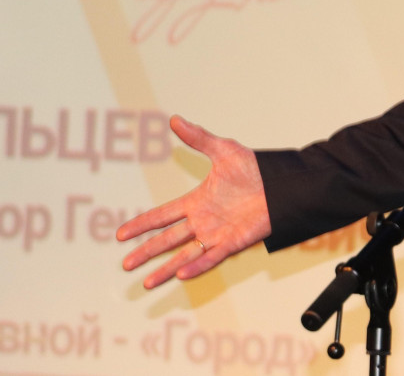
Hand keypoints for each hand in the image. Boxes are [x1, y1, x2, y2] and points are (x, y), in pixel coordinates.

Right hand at [116, 115, 271, 288]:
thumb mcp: (224, 150)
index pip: (162, 216)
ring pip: (185, 254)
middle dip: (146, 252)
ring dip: (166, 268)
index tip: (122, 235)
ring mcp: (217, 233)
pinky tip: (181, 275)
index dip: (142, 224)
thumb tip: (175, 119)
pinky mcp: (234, 242)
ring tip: (147, 283)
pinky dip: (197, 266)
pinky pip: (212, 257)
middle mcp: (203, 221)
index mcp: (197, 202)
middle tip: (126, 264)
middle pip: (168, 240)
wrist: (282, 184)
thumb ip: (198, 138)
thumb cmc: (256, 168)